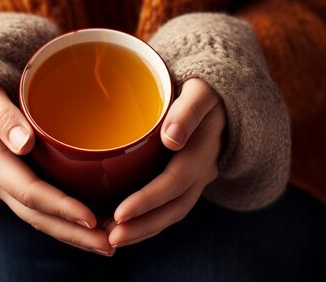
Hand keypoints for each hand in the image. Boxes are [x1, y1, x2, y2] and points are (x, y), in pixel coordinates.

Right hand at [0, 86, 115, 255]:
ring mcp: (6, 185)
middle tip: (109, 245)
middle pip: (37, 216)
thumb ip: (2, 116)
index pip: (29, 192)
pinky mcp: (16, 183)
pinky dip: (66, 222)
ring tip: (107, 243)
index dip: (60, 207)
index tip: (91, 218)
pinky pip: (41, 209)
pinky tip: (94, 225)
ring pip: (40, 218)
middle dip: (73, 234)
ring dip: (73, 235)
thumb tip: (25, 143)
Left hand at [107, 78, 224, 247]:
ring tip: (111, 239)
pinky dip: (146, 219)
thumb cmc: (201, 86)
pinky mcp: (184, 179)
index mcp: (203, 148)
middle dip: (143, 226)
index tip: (119, 214)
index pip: (176, 182)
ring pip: (171, 212)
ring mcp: (195, 177)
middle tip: (110, 239)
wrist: (215, 93)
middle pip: (175, 207)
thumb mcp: (200, 90)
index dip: (148, 201)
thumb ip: (189, 110)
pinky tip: (120, 224)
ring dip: (143, 229)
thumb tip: (172, 139)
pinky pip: (168, 206)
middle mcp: (203, 169)